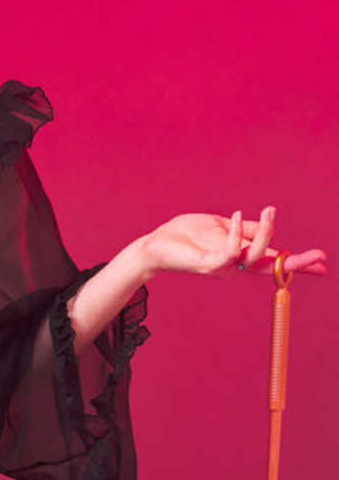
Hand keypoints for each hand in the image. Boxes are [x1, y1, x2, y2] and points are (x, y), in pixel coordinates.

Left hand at [142, 207, 326, 279]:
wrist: (157, 244)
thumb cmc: (188, 235)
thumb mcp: (222, 226)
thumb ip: (245, 229)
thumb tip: (269, 222)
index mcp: (241, 256)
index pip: (274, 261)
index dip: (298, 263)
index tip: (322, 263)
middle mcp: (236, 265)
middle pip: (272, 267)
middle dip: (296, 263)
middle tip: (318, 257)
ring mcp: (222, 267)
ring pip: (254, 256)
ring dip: (264, 233)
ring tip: (266, 212)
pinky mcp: (207, 264)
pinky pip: (228, 253)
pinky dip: (235, 234)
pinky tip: (235, 215)